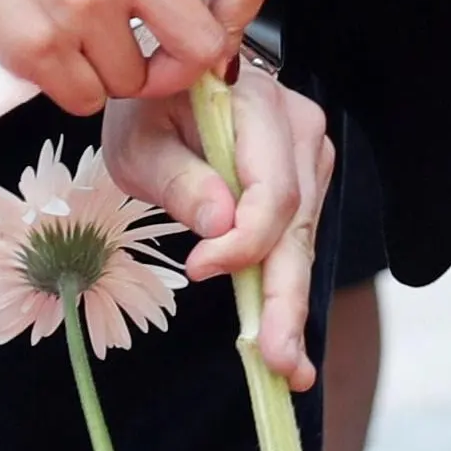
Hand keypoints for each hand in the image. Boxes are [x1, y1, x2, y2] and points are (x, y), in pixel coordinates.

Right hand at [0, 0, 264, 115]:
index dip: (238, 19)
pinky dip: (68, 90)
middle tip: (144, 66)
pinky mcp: (38, 46)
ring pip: (130, 85)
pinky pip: (83, 101)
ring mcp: (83, 6)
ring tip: (70, 40)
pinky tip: (45, 55)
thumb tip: (206, 31)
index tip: (208, 31)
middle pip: (200, 50)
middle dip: (174, 72)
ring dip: (106, 78)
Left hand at [102, 69, 335, 386]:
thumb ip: (177, 179)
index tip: (200, 270)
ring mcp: (310, 158)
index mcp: (259, 106)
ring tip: (286, 365)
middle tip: (281, 360)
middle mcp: (300, 131)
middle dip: (286, 298)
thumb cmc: (150, 108)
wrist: (174, 85)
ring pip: (301, 241)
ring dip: (289, 304)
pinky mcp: (306, 184)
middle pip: (297, 225)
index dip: (244, 240)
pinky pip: (295, 241)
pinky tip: (282, 334)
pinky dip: (284, 288)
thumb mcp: (139, 139)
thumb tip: (219, 224)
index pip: (272, 189)